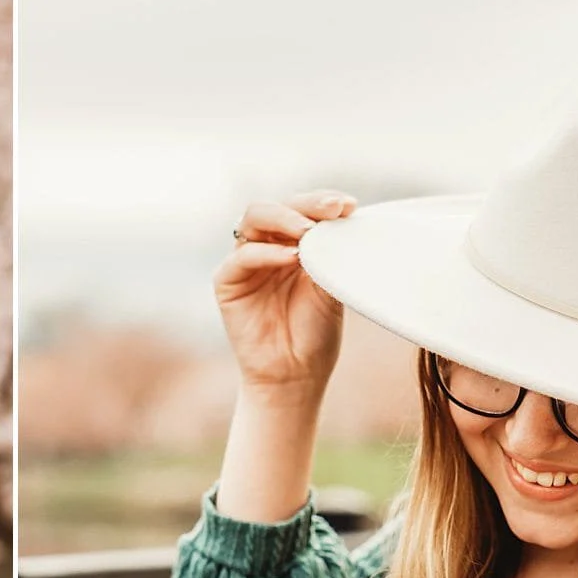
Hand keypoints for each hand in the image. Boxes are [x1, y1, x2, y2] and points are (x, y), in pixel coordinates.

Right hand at [216, 191, 357, 396]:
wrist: (295, 376)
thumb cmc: (315, 335)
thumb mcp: (331, 288)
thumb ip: (330, 255)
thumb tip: (340, 221)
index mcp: (295, 245)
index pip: (303, 209)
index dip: (324, 201)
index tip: (350, 206)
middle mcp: (268, 247)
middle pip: (278, 206)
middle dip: (306, 203)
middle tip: (332, 210)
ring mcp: (246, 263)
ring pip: (254, 219)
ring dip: (284, 218)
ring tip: (309, 231)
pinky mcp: (227, 282)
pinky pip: (242, 256)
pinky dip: (267, 252)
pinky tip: (291, 257)